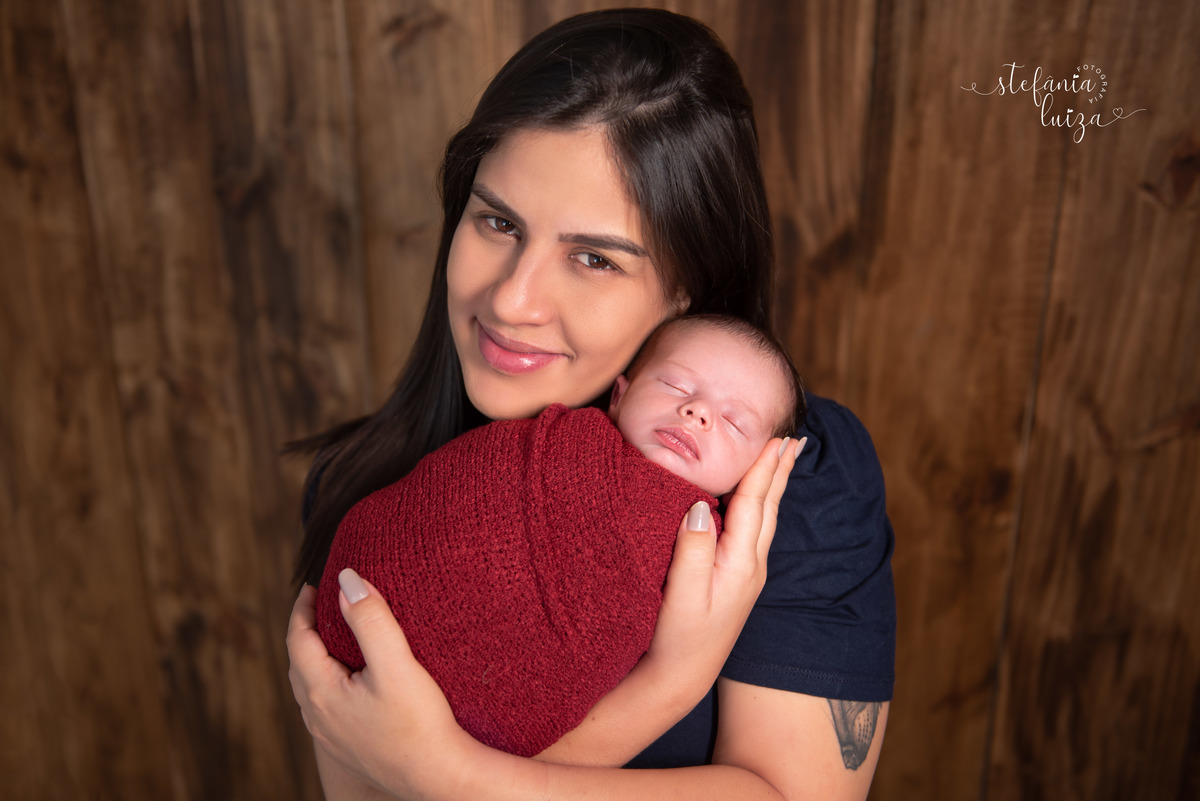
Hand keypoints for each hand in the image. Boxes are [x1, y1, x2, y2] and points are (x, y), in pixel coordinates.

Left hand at [286, 571, 477, 798]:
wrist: (439, 777)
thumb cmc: (420, 723)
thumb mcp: (396, 663)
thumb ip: (370, 619)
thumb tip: (346, 580)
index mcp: (322, 692)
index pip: (297, 640)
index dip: (302, 608)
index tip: (313, 585)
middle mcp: (318, 717)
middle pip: (299, 663)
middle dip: (306, 630)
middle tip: (321, 604)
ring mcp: (331, 736)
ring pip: (310, 687)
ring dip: (315, 657)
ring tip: (334, 636)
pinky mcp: (348, 748)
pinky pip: (325, 706)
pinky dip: (328, 680)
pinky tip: (350, 680)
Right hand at [641, 436, 803, 700]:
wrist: (682, 677)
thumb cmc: (677, 638)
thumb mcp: (680, 595)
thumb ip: (692, 551)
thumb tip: (700, 507)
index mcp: (741, 563)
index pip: (755, 504)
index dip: (764, 468)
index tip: (777, 437)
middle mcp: (751, 565)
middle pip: (769, 506)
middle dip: (780, 470)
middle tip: (794, 438)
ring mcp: (746, 573)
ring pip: (764, 517)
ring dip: (773, 484)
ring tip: (782, 458)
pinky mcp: (736, 578)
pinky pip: (753, 529)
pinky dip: (759, 503)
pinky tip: (756, 499)